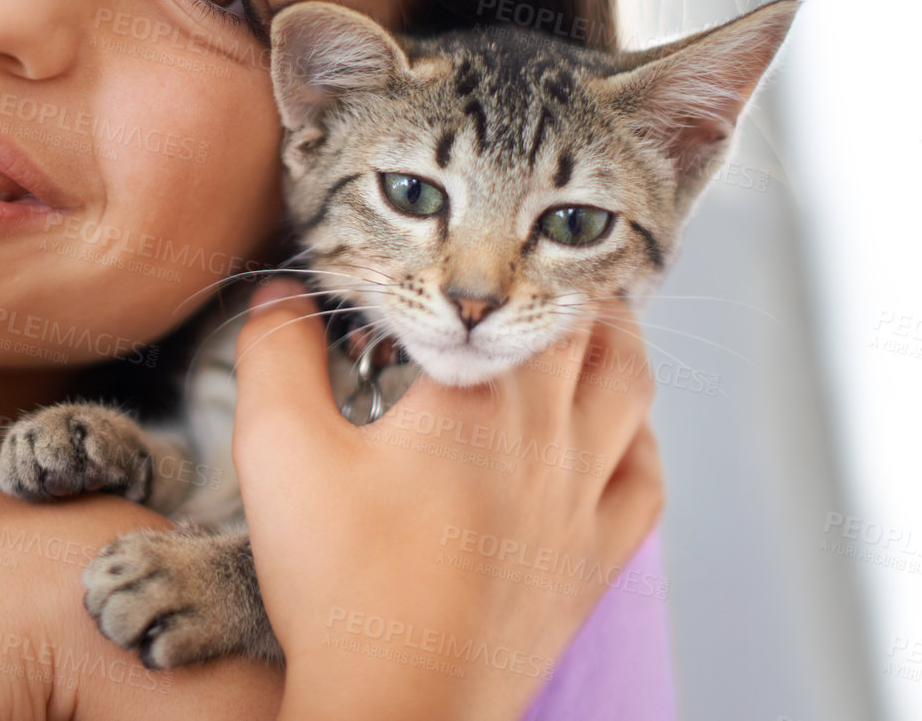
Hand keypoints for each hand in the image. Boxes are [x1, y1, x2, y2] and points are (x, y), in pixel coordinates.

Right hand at [231, 276, 663, 720]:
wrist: (398, 706)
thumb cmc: (339, 584)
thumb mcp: (278, 450)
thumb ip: (276, 353)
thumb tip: (280, 294)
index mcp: (471, 398)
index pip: (500, 293)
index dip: (486, 258)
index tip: (455, 246)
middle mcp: (545, 437)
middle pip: (583, 327)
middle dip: (554, 285)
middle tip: (523, 264)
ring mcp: (580, 501)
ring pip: (630, 390)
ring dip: (612, 341)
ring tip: (580, 318)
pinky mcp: (594, 560)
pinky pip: (645, 479)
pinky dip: (637, 437)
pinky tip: (614, 431)